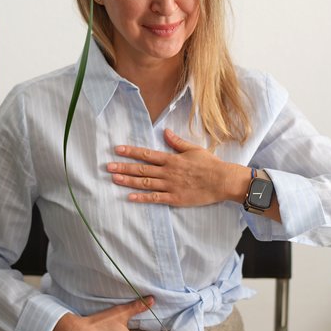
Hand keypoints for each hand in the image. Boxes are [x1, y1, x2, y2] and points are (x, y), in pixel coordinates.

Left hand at [107, 128, 248, 206]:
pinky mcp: (175, 198)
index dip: (131, 152)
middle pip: (141, 169)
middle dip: (123, 167)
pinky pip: (155, 198)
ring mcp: (170, 185)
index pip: (147, 154)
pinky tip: (130, 197)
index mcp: (172, 159)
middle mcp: (168, 171)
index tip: (118, 150)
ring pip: (145, 183)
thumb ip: (177, 142)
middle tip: (108, 167)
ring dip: (128, 181)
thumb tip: (165, 132)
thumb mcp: (194, 149)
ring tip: (114, 179)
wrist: (222, 181)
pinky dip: (142, 198)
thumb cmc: (210, 164)